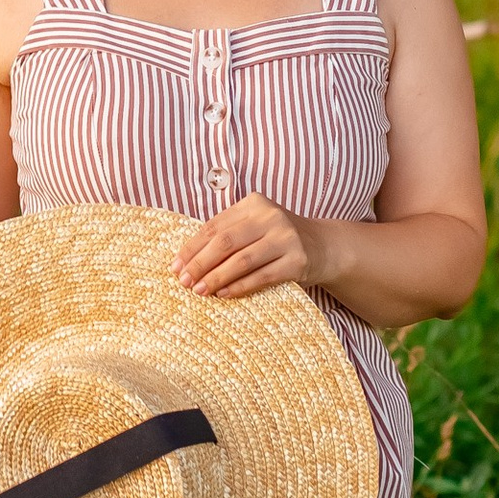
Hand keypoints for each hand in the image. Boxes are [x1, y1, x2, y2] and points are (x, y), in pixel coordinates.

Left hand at [175, 196, 317, 302]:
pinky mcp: (297, 261)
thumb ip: (227, 234)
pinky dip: (239, 287)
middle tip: (183, 281)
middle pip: (225, 242)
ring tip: (199, 290)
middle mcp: (271, 216)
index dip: (192, 247)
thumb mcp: (254, 225)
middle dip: (200, 263)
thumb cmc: (276, 238)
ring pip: (242, 260)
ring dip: (216, 278)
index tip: (175, 266)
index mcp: (254, 203)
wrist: (322, 246)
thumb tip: (186, 260)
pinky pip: (262, 277)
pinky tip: (223, 294)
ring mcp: (286, 238)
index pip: (214, 226)